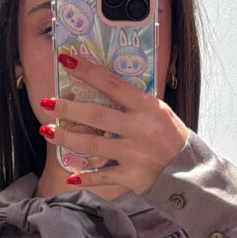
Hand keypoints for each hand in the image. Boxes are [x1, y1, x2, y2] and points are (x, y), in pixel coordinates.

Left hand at [40, 0, 188, 195]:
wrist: (190, 171)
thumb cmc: (171, 136)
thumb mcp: (159, 112)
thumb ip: (134, 102)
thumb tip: (101, 84)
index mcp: (149, 108)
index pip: (113, 85)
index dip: (88, 72)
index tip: (65, 59)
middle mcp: (141, 130)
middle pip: (97, 116)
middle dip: (68, 109)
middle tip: (46, 103)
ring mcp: (136, 155)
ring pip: (93, 146)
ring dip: (67, 139)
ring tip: (47, 131)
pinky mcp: (133, 178)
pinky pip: (104, 177)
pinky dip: (86, 177)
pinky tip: (70, 174)